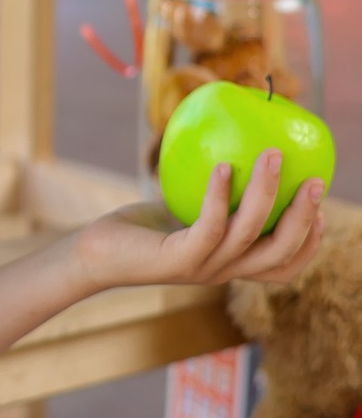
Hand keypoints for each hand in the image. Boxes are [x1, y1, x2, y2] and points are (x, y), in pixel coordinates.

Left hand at [74, 149, 324, 291]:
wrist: (94, 253)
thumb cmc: (140, 228)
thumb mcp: (185, 208)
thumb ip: (214, 192)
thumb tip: (237, 145)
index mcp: (229, 263)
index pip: (282, 267)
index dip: (308, 244)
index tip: (323, 210)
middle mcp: (221, 271)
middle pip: (278, 253)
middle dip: (303, 218)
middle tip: (315, 180)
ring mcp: (201, 268)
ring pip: (249, 233)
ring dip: (266, 192)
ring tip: (273, 155)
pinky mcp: (177, 260)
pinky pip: (209, 226)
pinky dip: (220, 195)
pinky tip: (223, 166)